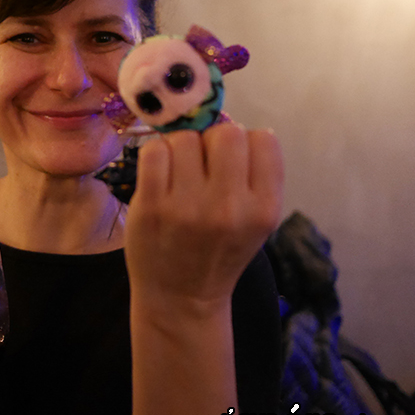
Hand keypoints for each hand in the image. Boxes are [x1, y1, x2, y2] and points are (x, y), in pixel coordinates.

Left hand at [125, 124, 283, 306]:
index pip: (263, 139)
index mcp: (264, 209)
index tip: (232, 164)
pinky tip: (160, 177)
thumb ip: (250, 173)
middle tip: (202, 167)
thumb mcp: (253, 219)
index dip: (246, 144)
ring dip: (181, 149)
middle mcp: (230, 207)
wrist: (181, 298)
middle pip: (226, 132)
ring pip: (185, 137)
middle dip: (212, 143)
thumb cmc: (219, 251)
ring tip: (180, 175)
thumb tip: (222, 116)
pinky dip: (156, 156)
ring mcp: (187, 207)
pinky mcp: (150, 206)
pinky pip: (154, 150)